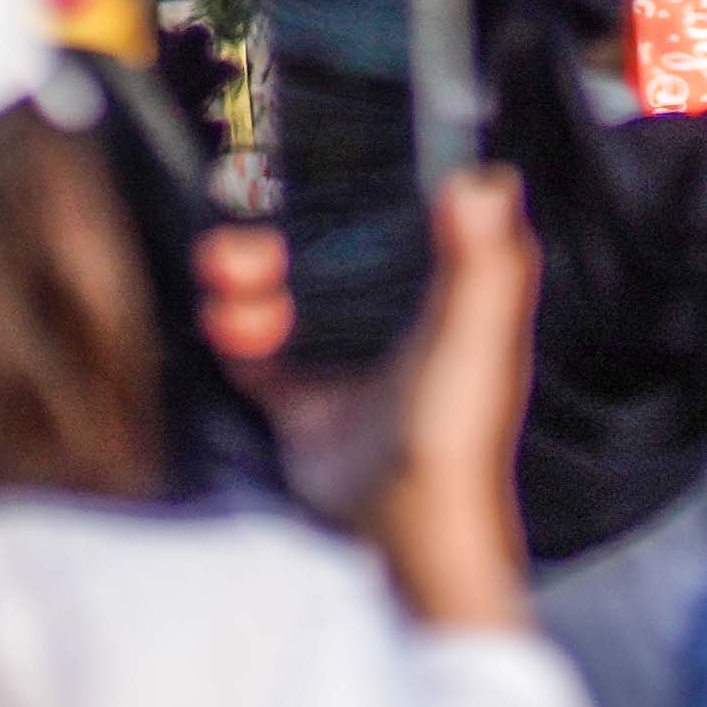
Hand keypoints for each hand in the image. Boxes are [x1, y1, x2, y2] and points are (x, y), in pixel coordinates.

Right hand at [199, 174, 540, 629]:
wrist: (401, 539)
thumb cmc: (452, 439)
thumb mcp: (470, 337)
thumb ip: (481, 261)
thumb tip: (482, 180)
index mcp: (450, 293)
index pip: (402, 214)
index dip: (356, 185)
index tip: (312, 166)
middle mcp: (398, 318)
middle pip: (330, 246)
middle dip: (282, 231)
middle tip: (249, 236)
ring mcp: (347, 358)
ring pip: (287, 288)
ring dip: (249, 274)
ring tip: (230, 281)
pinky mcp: (303, 401)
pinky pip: (256, 346)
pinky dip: (234, 327)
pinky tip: (225, 322)